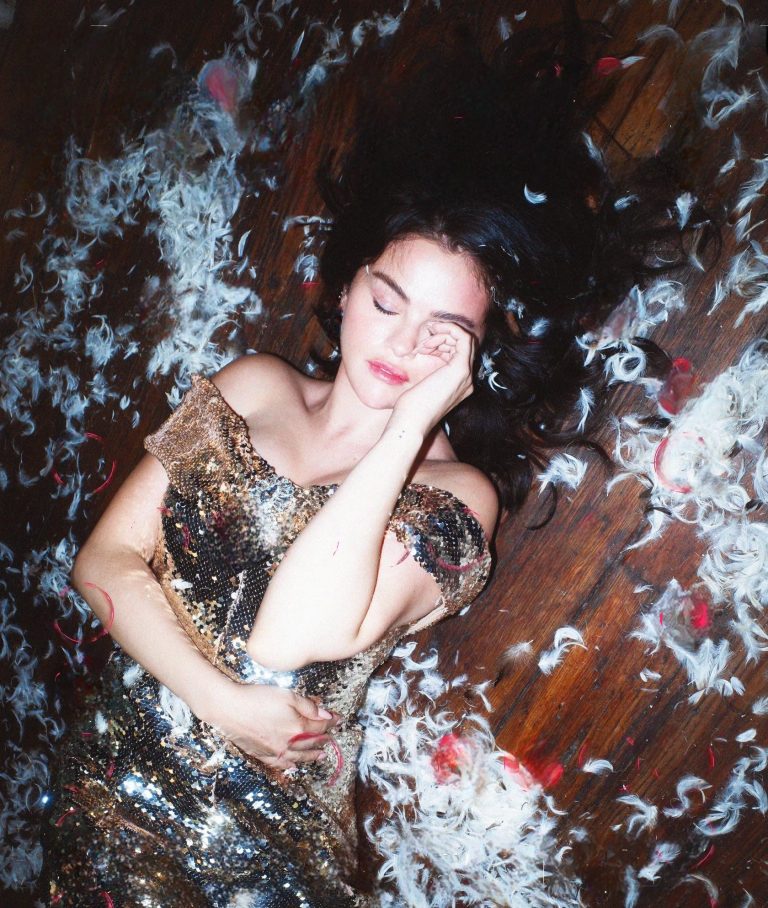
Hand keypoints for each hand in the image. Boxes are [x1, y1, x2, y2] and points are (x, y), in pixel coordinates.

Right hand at [196, 677, 340, 770]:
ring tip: (320, 755)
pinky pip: (281, 764)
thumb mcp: (287, 695)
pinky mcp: (262, 754)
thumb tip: (325, 715)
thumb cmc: (257, 698)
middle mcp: (288, 743)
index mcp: (297, 727)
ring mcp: (275, 751)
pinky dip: (291, 764)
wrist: (229, 709)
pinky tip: (294, 764)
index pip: (320, 726)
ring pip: (299, 757)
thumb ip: (308, 706)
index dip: (331, 721)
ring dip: (311, 755)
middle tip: (332, 737)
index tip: (338, 719)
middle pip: (311, 742)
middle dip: (324, 738)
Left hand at [389, 323, 475, 435]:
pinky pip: (462, 337)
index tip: (424, 345)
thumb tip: (420, 352)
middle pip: (464, 344)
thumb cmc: (411, 408)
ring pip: (464, 339)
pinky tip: (431, 335)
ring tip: (423, 345)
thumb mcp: (422, 385)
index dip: (443, 343)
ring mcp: (466, 374)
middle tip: (423, 343)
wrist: (411, 423)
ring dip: (442, 334)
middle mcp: (467, 379)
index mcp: (460, 384)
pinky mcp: (460, 369)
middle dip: (444, 336)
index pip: (460, 352)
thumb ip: (429, 372)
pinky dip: (448, 329)